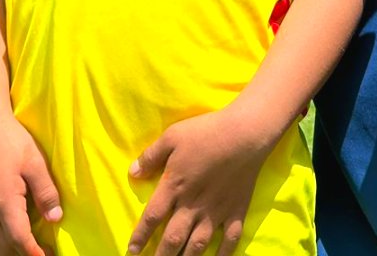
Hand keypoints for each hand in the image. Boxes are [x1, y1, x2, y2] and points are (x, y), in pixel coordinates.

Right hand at [0, 113, 62, 255]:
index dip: (34, 253)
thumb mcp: (34, 162)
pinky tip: (7, 237)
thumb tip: (56, 218)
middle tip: (43, 252)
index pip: (19, 240)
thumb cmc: (10, 141)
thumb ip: (45, 192)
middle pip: (3, 249)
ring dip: (7, 252)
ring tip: (28, 248)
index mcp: (4, 203)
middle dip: (22, 255)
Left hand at [127, 105, 271, 255]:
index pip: (151, 218)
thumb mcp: (172, 136)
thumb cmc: (207, 132)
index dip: (140, 237)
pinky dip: (223, 255)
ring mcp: (216, 212)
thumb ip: (151, 156)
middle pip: (172, 239)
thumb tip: (132, 173)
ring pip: (197, 246)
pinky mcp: (236, 211)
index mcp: (175, 187)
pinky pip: (229, 241)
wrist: (245, 133)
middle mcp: (192, 206)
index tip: (131, 251)